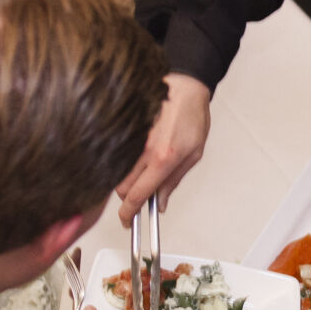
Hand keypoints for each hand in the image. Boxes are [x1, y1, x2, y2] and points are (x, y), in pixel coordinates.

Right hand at [114, 73, 209, 221]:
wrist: (183, 87)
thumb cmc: (191, 117)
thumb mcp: (193, 155)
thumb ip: (174, 181)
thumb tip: (160, 204)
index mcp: (163, 158)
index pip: (138, 194)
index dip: (129, 213)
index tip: (128, 222)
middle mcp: (144, 150)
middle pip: (122, 188)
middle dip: (128, 199)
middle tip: (139, 199)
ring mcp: (132, 139)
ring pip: (117, 173)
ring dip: (125, 181)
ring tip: (141, 176)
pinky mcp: (125, 130)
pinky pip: (117, 156)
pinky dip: (122, 164)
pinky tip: (136, 160)